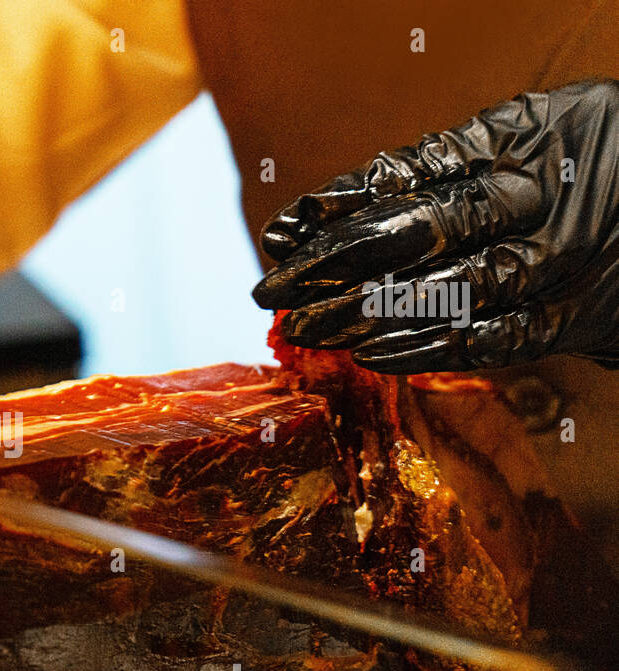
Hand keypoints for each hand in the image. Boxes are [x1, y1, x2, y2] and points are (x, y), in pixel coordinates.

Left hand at [253, 80, 618, 372]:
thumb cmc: (572, 168)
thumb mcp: (518, 136)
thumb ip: (429, 171)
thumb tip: (306, 225)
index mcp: (521, 138)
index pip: (411, 174)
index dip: (339, 205)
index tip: (280, 234)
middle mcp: (541, 199)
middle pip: (424, 231)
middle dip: (337, 264)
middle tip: (272, 292)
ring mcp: (561, 261)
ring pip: (453, 292)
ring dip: (369, 315)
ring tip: (307, 329)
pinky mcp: (575, 316)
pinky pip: (495, 339)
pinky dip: (428, 349)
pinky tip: (370, 357)